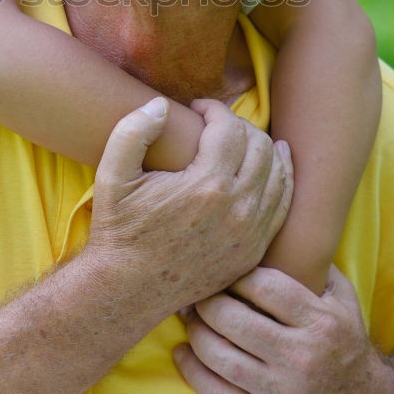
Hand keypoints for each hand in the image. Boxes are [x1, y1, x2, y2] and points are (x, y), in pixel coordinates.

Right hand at [85, 97, 292, 320]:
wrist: (127, 289)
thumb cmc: (119, 229)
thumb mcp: (111, 175)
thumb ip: (134, 131)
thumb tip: (162, 103)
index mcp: (206, 186)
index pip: (230, 128)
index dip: (215, 108)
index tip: (198, 108)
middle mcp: (237, 209)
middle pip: (259, 146)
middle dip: (240, 125)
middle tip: (217, 124)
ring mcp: (250, 233)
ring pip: (277, 173)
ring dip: (263, 147)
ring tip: (241, 139)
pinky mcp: (253, 251)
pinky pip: (282, 205)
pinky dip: (281, 178)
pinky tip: (274, 162)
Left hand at [175, 265, 382, 393]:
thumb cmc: (345, 344)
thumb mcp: (343, 300)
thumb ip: (314, 266)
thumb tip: (271, 232)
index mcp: (321, 322)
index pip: (265, 287)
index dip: (235, 275)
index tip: (223, 270)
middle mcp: (303, 357)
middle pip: (235, 321)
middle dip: (206, 302)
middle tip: (194, 292)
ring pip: (222, 358)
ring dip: (196, 333)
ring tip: (188, 318)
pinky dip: (193, 372)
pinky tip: (183, 354)